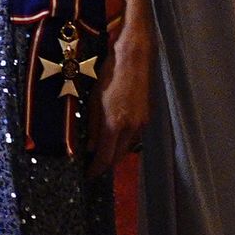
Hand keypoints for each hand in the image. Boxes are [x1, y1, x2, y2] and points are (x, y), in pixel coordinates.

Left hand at [86, 31, 152, 178]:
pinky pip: (134, 137)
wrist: (134, 58)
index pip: (105, 158)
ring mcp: (141, 123)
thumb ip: (93, 127)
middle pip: (118, 157)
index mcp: (115, 124)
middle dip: (105, 164)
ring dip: (115, 153)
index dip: (96, 170)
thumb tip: (90, 147)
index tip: (88, 176)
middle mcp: (131, 127)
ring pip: (127, 148)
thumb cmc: (110, 75)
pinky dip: (123, 142)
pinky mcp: (146, 116)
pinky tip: (115, 138)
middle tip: (93, 166)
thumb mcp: (94, 101)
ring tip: (102, 153)